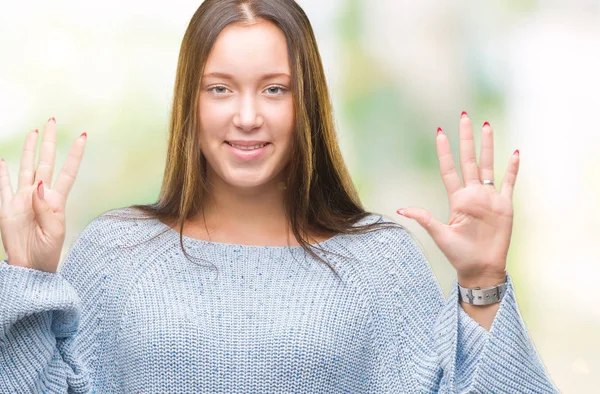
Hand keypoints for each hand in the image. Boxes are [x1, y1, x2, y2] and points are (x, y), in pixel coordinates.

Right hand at [0, 118, 86, 272]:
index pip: (67, 172)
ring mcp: (23, 200)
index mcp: (56, 201)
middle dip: (48, 142)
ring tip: (33, 132)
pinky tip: (4, 160)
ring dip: (29, 151)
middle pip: (45, 162)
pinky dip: (2, 173)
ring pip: (26, 168)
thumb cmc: (47, 253)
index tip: (82, 136)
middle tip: (51, 120)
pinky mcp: (7, 208)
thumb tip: (40, 184)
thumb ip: (47, 209)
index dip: (74, 154)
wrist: (29, 268)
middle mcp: (40, 196)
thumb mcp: (53, 233)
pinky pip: (3, 186)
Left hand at [396, 112, 517, 287]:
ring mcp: (489, 198)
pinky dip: (512, 169)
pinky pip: (509, 183)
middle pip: (468, 160)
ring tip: (486, 126)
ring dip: (488, 146)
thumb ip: (424, 219)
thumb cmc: (458, 255)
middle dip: (466, 139)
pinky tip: (515, 153)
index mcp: (457, 199)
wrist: (480, 269)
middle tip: (464, 116)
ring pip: (488, 165)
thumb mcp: (439, 235)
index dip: (445, 151)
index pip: (449, 169)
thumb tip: (401, 210)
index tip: (440, 132)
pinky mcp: (504, 206)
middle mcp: (472, 194)